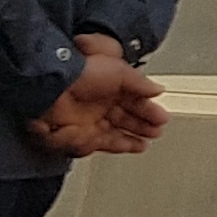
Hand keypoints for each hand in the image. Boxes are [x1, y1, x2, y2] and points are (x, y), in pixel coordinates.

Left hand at [28, 38, 163, 157]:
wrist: (55, 89)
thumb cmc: (82, 73)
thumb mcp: (120, 71)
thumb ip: (141, 83)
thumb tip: (157, 90)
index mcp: (111, 85)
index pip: (135, 100)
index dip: (149, 109)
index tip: (162, 116)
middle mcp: (101, 103)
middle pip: (127, 117)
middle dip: (144, 123)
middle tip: (158, 129)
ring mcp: (92, 119)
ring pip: (118, 131)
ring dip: (134, 135)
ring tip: (148, 140)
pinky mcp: (83, 135)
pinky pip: (105, 142)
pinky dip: (121, 145)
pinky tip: (134, 146)